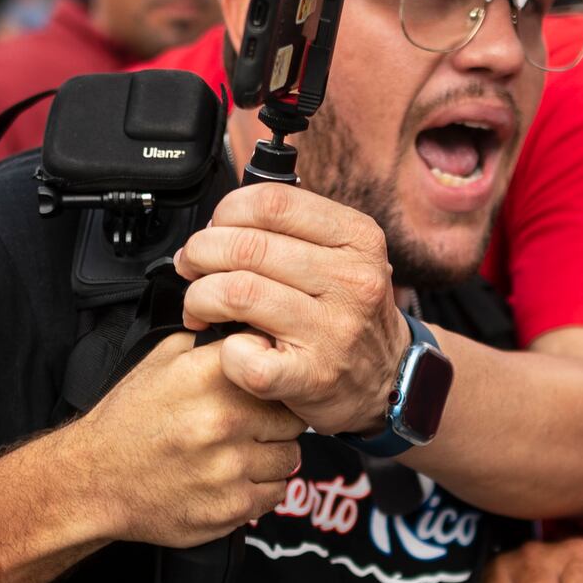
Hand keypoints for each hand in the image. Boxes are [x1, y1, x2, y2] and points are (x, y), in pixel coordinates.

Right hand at [60, 333, 305, 547]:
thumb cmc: (127, 422)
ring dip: (271, 457)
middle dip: (276, 423)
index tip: (267, 392)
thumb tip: (247, 329)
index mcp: (211, 375)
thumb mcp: (159, 363)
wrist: (93, 481)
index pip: (280, 369)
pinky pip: (276, 493)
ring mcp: (231, 466)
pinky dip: (261, 489)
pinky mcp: (232, 506)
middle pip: (293, 417)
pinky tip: (233, 480)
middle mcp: (224, 418)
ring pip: (290, 457)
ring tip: (239, 456)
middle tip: (251, 429)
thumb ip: (206, 343)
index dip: (276, 383)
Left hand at [173, 184, 410, 436]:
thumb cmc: (350, 314)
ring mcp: (334, 331)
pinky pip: (242, 356)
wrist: (390, 379)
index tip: (215, 229)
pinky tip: (234, 349)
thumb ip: (295, 230)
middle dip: (200, 254)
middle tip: (192, 268)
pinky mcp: (312, 377)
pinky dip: (224, 352)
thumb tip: (221, 221)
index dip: (227, 211)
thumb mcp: (345, 256)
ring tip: (200, 307)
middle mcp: (352, 282)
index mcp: (358, 240)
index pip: (273, 203)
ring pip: (236, 292)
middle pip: (247, 246)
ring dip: (199, 298)